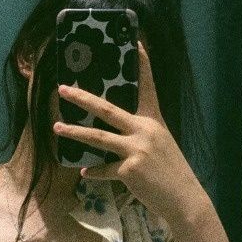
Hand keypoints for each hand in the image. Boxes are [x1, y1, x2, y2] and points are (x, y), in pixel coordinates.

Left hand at [53, 40, 208, 227]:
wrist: (184, 199)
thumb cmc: (171, 172)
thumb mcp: (160, 145)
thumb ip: (139, 135)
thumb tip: (111, 135)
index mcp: (153, 121)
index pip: (147, 87)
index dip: (142, 64)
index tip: (136, 43)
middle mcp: (144, 130)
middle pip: (107, 109)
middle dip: (83, 98)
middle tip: (63, 89)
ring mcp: (136, 149)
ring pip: (97, 137)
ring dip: (74, 132)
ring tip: (57, 127)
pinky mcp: (129, 170)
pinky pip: (103, 169)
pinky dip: (93, 172)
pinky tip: (85, 173)